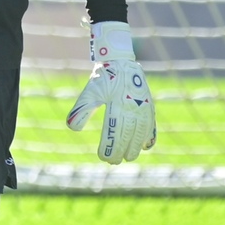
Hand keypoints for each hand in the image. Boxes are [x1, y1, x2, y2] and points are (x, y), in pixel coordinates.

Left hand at [66, 21, 156, 162]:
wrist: (120, 61)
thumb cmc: (102, 78)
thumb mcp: (89, 92)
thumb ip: (82, 110)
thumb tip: (72, 128)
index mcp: (117, 104)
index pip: (114, 131)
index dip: (109, 146)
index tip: (103, 157)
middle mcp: (133, 106)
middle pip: (128, 134)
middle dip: (122, 150)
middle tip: (114, 162)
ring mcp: (143, 106)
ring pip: (141, 132)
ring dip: (136, 146)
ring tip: (130, 158)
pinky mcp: (149, 105)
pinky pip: (151, 123)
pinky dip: (150, 136)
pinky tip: (147, 147)